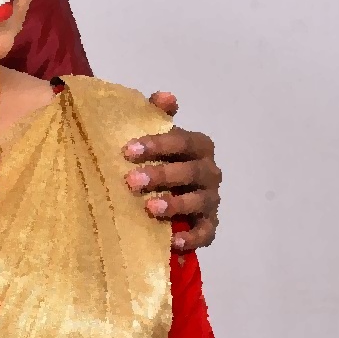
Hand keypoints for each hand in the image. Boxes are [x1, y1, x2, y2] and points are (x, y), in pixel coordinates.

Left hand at [122, 92, 221, 252]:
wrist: (164, 194)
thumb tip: (165, 96)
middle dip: (161, 175)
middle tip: (130, 181)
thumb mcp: (155, 136)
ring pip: (199, 201)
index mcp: (199, 146)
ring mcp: (211, 200)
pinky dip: (193, 238)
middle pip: (191, 172)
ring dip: (175, 204)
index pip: (183, 141)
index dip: (158, 144)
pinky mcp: (209, 225)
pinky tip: (173, 241)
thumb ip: (157, 114)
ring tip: (150, 208)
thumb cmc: (158, 159)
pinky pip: (206, 233)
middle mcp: (209, 172)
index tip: (128, 150)